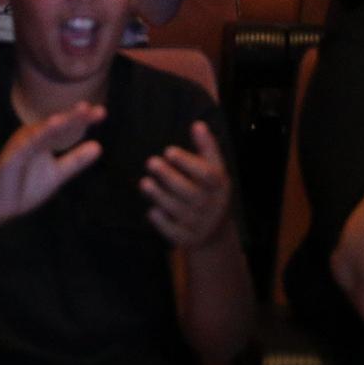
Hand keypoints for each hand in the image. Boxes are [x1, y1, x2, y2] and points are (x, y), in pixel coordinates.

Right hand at [0, 102, 105, 221]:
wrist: (1, 207)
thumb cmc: (27, 187)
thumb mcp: (58, 174)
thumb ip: (76, 160)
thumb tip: (99, 146)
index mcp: (45, 139)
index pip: (67, 127)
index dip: (83, 119)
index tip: (102, 112)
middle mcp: (34, 137)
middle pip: (57, 124)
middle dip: (73, 116)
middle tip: (90, 107)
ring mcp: (22, 144)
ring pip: (42, 130)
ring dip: (57, 121)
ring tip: (73, 113)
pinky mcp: (11, 155)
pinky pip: (26, 143)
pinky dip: (38, 135)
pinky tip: (51, 126)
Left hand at [141, 120, 232, 249]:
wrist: (216, 233)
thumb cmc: (211, 191)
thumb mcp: (215, 169)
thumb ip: (207, 148)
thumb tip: (198, 125)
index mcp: (219, 186)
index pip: (206, 174)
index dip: (187, 162)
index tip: (168, 150)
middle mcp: (211, 206)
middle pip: (190, 192)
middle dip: (169, 177)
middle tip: (151, 162)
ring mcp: (200, 224)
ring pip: (179, 210)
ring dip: (160, 196)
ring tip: (145, 183)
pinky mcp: (188, 239)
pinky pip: (173, 231)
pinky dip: (162, 222)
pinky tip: (152, 210)